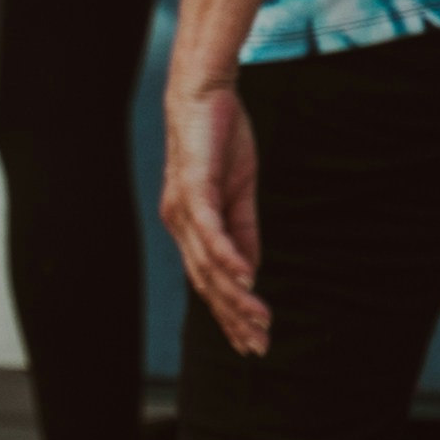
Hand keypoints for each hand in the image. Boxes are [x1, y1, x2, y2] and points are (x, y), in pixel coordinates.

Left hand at [162, 67, 266, 355]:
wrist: (201, 93)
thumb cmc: (218, 140)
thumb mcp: (238, 193)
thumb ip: (243, 232)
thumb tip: (250, 273)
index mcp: (188, 227)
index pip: (208, 281)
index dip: (229, 314)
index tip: (252, 341)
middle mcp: (179, 224)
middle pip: (206, 283)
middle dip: (233, 319)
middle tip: (258, 347)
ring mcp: (183, 208)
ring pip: (208, 265)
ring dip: (235, 296)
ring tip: (260, 322)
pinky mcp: (193, 188)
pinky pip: (210, 231)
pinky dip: (228, 256)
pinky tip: (246, 279)